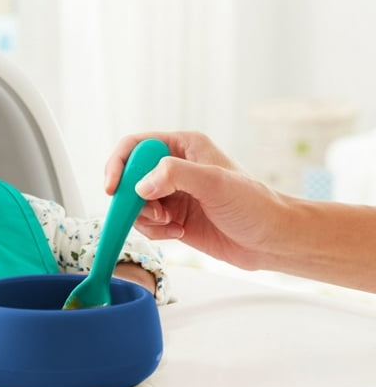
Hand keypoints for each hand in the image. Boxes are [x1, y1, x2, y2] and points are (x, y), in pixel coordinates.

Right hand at [104, 131, 287, 269]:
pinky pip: (145, 223)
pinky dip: (154, 231)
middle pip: (129, 176)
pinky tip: (178, 233)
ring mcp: (172, 193)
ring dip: (145, 218)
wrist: (273, 240)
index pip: (135, 146)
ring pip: (133, 203)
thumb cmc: (255, 205)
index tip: (113, 189)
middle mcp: (173, 167)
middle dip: (133, 199)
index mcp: (182, 146)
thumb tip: (140, 185)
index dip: (118, 165)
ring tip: (171, 224)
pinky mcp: (173, 217)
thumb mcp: (215, 183)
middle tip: (152, 213)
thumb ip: (176, 175)